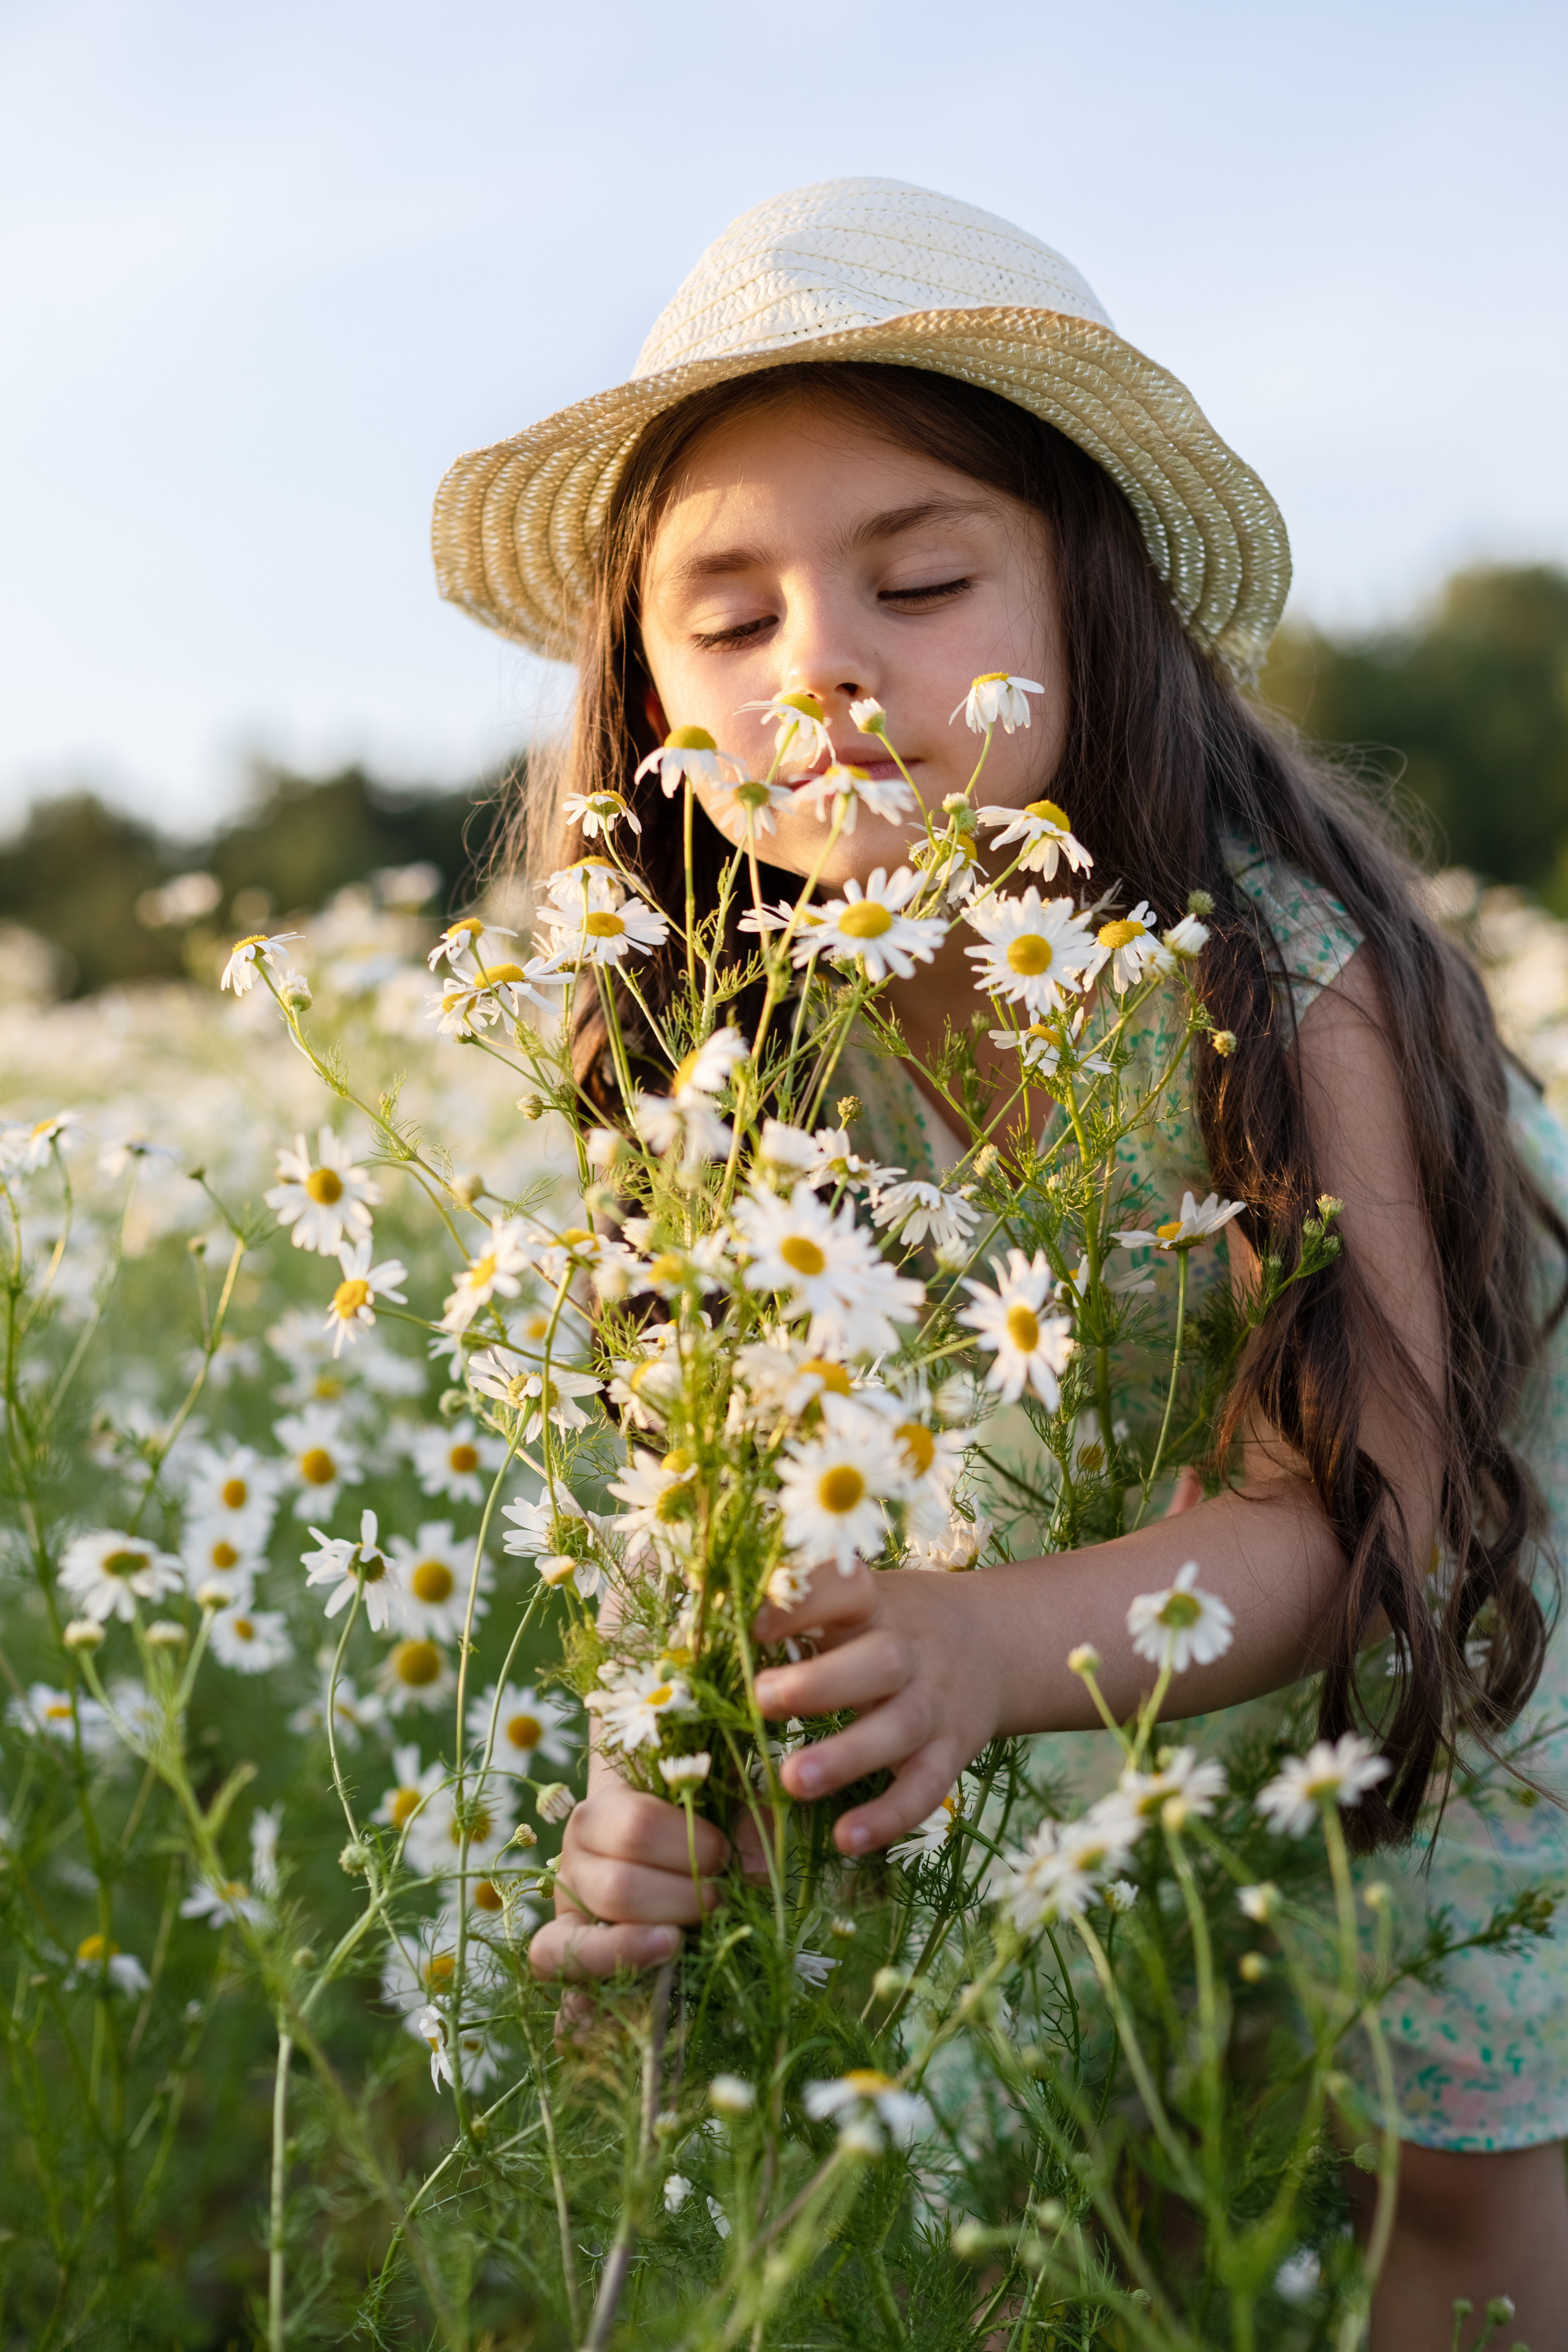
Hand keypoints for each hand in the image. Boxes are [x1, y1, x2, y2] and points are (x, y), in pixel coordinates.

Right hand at [527, 1757, 769, 1980]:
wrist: (650, 1855)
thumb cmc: (690, 1824)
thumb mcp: (721, 1806)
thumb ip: (748, 1820)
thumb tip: (759, 1869)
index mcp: (604, 1810)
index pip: (637, 1826)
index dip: (690, 1844)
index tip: (723, 1855)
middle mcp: (573, 1856)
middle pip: (619, 1888)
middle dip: (681, 1901)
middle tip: (716, 1901)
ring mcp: (565, 1906)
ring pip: (589, 1936)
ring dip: (648, 1945)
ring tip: (682, 1939)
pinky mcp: (563, 1949)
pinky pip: (554, 1964)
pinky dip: (595, 1974)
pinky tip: (636, 1975)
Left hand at [752, 1562, 1002, 1855]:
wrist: (995, 1641)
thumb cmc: (891, 1623)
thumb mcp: (857, 1602)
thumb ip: (799, 1616)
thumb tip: (706, 1632)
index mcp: (874, 1604)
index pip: (844, 1589)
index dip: (799, 1604)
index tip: (749, 1622)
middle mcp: (908, 1650)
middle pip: (877, 1663)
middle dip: (819, 1684)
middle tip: (762, 1699)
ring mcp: (934, 1703)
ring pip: (898, 1729)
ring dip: (846, 1756)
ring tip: (791, 1782)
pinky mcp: (951, 1752)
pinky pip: (925, 1788)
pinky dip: (889, 1815)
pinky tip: (847, 1838)